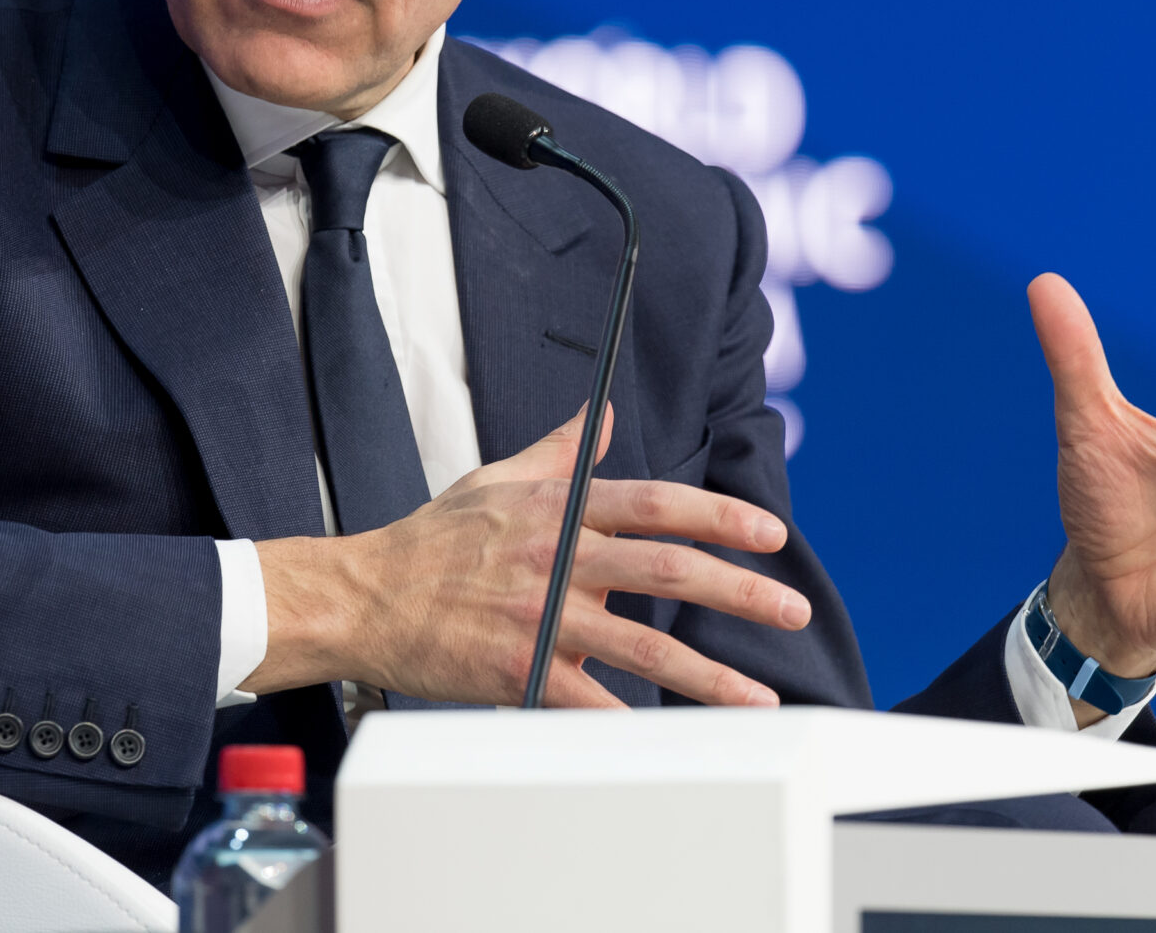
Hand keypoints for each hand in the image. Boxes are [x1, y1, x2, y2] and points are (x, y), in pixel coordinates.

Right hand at [250, 406, 808, 706]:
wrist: (365, 597)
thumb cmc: (431, 540)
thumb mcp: (497, 478)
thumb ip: (560, 451)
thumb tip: (601, 415)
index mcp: (559, 510)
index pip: (656, 504)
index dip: (719, 516)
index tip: (768, 534)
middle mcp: (559, 559)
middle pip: (668, 569)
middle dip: (739, 591)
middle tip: (790, 609)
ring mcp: (543, 620)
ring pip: (644, 644)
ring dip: (709, 674)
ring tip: (758, 696)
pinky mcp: (521, 672)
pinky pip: (589, 702)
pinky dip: (632, 723)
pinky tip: (675, 740)